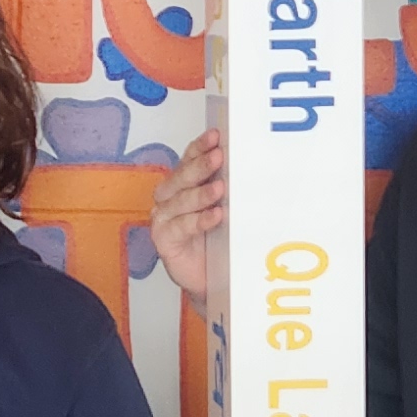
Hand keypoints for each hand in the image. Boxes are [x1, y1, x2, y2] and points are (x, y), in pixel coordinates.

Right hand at [148, 130, 223, 304]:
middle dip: (200, 166)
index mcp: (182, 185)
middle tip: (218, 157)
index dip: (199, 146)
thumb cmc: (217, 241)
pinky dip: (197, 220)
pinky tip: (214, 216)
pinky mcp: (164, 240)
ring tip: (219, 189)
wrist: (211, 280)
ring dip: (200, 194)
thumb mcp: (226, 208)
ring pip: (179, 200)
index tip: (216, 136)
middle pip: (181, 177)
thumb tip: (253, 166)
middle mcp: (169, 198)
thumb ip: (228, 189)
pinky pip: (180, 227)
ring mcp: (163, 219)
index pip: (187, 159)